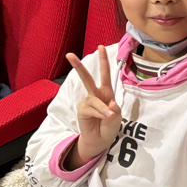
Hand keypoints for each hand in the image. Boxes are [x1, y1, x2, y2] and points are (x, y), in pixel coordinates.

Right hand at [64, 46, 121, 167]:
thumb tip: (111, 104)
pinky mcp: (82, 110)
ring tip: (110, 117)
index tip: (100, 47)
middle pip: (87, 78)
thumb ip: (114, 110)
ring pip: (95, 100)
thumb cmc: (109, 126)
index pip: (105, 74)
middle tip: (69, 55)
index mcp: (106, 92)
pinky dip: (100, 114)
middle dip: (78, 66)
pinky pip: (92, 109)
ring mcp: (87, 102)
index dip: (103, 60)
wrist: (101, 140)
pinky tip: (103, 119)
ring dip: (103, 110)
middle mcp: (95, 95)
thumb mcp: (117, 118)